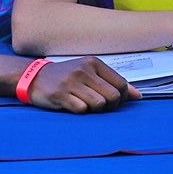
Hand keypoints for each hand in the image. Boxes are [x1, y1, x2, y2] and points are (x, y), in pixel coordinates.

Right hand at [26, 57, 140, 112]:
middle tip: (101, 107)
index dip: (122, 97)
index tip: (114, 101)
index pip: (121, 83)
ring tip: (87, 105)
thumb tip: (137, 96)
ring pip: (99, 104)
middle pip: (112, 96)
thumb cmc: (67, 77)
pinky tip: (74, 105)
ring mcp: (72, 82)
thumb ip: (112, 82)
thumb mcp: (89, 73)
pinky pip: (82, 110)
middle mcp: (84, 70)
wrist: (35, 77)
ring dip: (95, 110)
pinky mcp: (61, 94)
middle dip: (110, 106)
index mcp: (94, 63)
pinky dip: (81, 111)